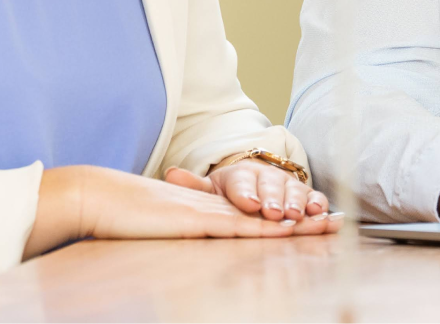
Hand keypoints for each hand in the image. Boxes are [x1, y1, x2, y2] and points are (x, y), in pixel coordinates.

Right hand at [23, 165, 340, 257]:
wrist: (98, 197)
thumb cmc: (124, 215)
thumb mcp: (162, 227)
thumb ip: (183, 233)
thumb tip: (194, 242)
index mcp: (210, 210)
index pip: (260, 217)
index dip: (292, 218)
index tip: (319, 220)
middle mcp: (216, 208)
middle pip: (271, 215)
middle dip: (308, 219)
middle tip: (342, 222)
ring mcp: (207, 213)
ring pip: (262, 220)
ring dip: (298, 224)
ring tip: (329, 225)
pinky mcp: (195, 222)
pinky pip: (236, 227)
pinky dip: (264, 229)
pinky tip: (286, 228)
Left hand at [168, 161, 330, 224]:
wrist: (255, 184)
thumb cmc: (231, 193)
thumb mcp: (211, 190)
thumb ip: (194, 187)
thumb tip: (171, 174)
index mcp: (241, 175)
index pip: (243, 182)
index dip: (246, 193)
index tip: (250, 205)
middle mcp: (267, 177)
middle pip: (272, 186)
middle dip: (274, 200)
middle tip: (273, 212)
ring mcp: (288, 185)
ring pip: (295, 191)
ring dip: (299, 203)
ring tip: (300, 215)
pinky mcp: (305, 195)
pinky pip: (315, 198)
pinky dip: (321, 205)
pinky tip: (326, 215)